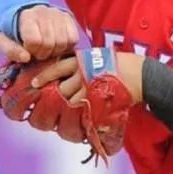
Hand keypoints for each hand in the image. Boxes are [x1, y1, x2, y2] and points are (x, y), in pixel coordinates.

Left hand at [0, 5, 79, 62]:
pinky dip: (67, 46)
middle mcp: (44, 12)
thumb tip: (26, 58)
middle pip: (50, 43)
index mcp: (27, 17)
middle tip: (39, 52)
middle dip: (43, 53)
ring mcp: (58, 14)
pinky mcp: (69, 17)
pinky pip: (74, 39)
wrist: (25, 14)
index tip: (28, 49)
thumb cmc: (15, 31)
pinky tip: (57, 45)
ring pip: (63, 42)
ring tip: (47, 49)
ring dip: (55, 51)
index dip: (32, 50)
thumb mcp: (4, 41)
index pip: (35, 40)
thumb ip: (11, 50)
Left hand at [26, 51, 143, 134]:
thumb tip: (62, 73)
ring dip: (67, 107)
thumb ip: (79, 64)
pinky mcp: (100, 100)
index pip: (56, 68)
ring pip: (71, 100)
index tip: (33, 83)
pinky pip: (84, 109)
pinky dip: (80, 114)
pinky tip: (78, 117)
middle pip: (62, 88)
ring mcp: (92, 87)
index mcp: (81, 61)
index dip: (43, 76)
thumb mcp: (94, 56)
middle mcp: (83, 73)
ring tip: (63, 111)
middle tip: (48, 102)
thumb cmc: (116, 64)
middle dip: (56, 96)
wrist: (139, 74)